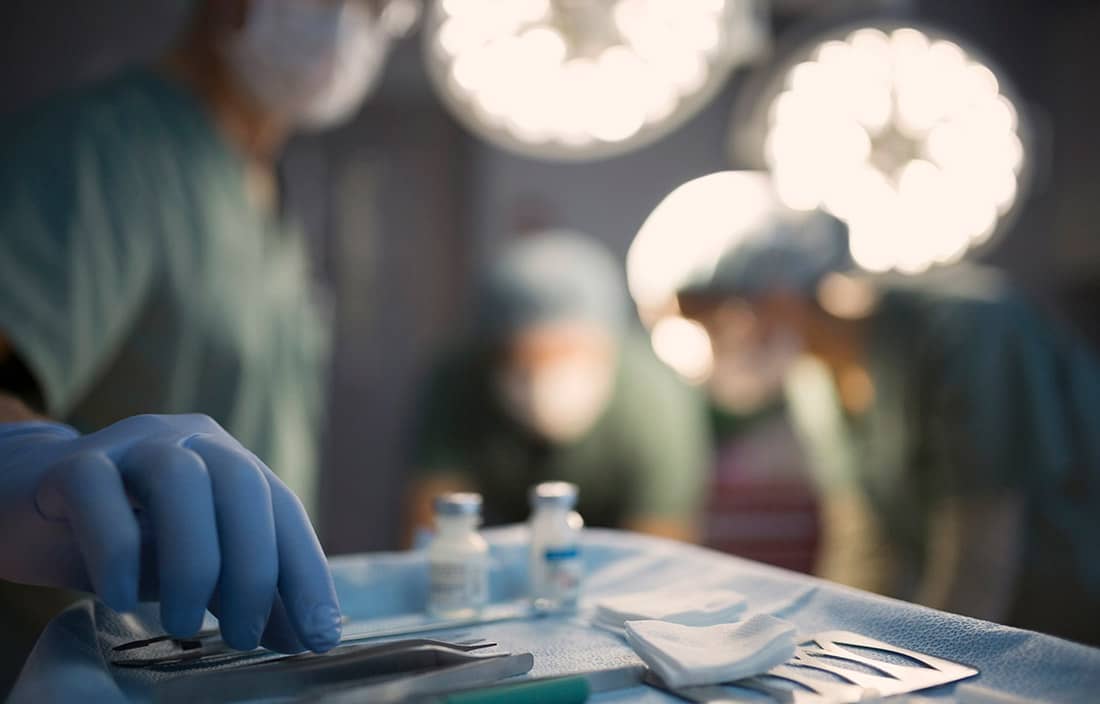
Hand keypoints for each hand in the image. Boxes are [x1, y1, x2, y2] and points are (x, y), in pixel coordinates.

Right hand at [0, 414, 341, 652]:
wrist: (32, 503)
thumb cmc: (127, 535)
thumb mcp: (194, 566)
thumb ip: (244, 592)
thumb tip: (306, 635)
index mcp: (230, 461)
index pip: (283, 510)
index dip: (307, 573)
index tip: (321, 634)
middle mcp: (191, 440)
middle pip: (241, 485)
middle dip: (253, 569)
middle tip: (243, 636)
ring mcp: (131, 443)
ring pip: (180, 480)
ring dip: (192, 561)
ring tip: (181, 624)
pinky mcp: (74, 463)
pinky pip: (100, 492)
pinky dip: (118, 549)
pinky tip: (121, 598)